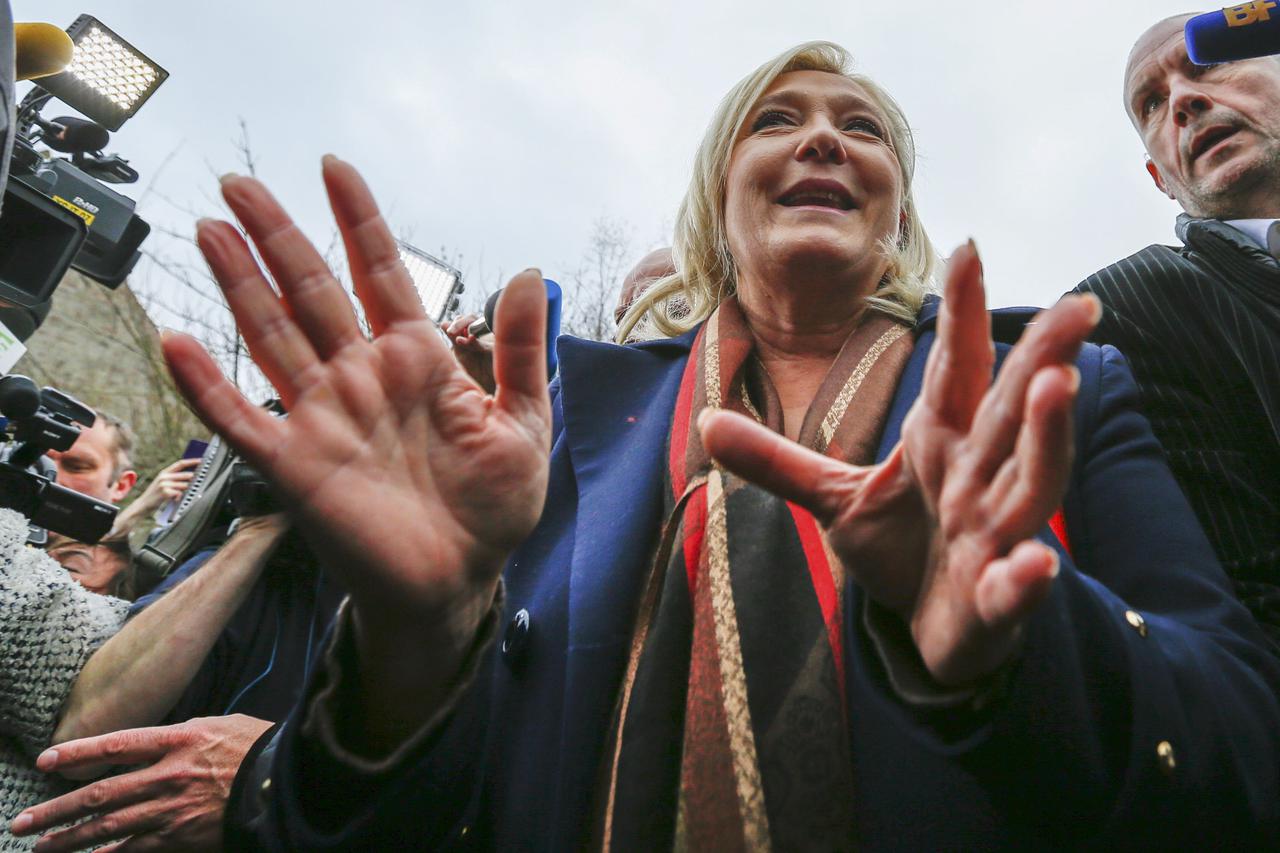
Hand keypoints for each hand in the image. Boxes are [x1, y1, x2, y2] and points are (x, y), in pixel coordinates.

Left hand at [8, 714, 272, 851]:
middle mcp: (167, 775)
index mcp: (177, 740)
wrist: (284, 783)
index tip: (46, 759)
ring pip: (109, 825)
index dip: (78, 752)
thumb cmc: (258, 749)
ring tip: (41, 845)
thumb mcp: (219, 725)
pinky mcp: (180, 837)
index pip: (116, 744)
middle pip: (100, 792)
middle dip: (56, 809)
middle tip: (22, 821)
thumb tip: (155, 743)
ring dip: (70, 838)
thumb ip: (183, 735)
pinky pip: (134, 850)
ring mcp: (171, 809)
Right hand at [108, 457, 199, 534]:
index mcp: (164, 472)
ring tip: (185, 494)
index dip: (192, 461)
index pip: (180, 463)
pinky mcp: (165, 492)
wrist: (142, 505)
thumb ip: (173, 478)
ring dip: (188, 490)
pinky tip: (176, 499)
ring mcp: (164, 484)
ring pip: (185, 485)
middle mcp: (164, 476)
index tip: (201, 460)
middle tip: (201, 481)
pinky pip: (180, 493)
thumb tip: (191, 475)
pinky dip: (181, 497)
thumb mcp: (162, 483)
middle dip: (195, 479)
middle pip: (186, 475)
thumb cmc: (155, 495)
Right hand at [161, 157, 550, 744]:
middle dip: (277, 236)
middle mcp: (362, 376)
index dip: (358, 220)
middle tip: (240, 183)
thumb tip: (532, 273)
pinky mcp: (295, 465)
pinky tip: (179, 340)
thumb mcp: (524, 422)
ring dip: (239, 285)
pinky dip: (206, 385)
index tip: (334, 168)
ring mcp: (323, 416)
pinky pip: (240, 420)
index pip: (380, 273)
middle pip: (310, 291)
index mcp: (417, 360)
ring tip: (210, 231)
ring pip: (271, 336)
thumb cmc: (492, 506)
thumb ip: (520, 350)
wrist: (461, 581)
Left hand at [701, 242, 1099, 685]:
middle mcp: (977, 476)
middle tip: (1077, 306)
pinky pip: (1013, 585)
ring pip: (1030, 481)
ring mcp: (993, 534)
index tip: (969, 248)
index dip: (961, 316)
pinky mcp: (994, 598)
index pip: (955, 370)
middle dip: (1044, 357)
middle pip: (1014, 409)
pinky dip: (1024, 577)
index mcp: (942, 441)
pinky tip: (1037, 563)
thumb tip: (702, 421)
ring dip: (1046, 437)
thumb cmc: (900, 549)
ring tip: (1060, 386)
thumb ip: (776, 460)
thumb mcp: (833, 497)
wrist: (930, 631)